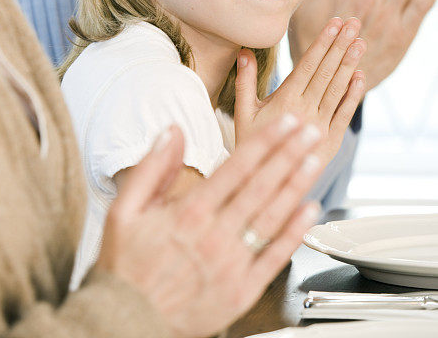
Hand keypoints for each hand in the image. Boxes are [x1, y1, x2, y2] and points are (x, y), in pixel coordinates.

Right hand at [97, 118, 321, 337]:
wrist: (128, 323)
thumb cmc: (125, 266)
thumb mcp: (124, 209)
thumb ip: (152, 167)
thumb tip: (172, 132)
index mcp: (189, 212)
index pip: (237, 167)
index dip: (265, 141)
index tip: (284, 123)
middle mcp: (215, 234)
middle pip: (262, 186)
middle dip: (289, 154)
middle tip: (310, 131)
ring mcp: (232, 264)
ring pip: (273, 216)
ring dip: (297, 185)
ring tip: (316, 160)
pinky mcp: (242, 291)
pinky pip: (275, 257)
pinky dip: (295, 233)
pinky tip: (310, 211)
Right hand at [234, 17, 365, 168]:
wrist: (263, 186)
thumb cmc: (250, 146)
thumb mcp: (242, 113)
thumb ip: (244, 81)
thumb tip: (244, 52)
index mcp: (285, 101)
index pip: (308, 65)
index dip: (323, 43)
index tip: (334, 23)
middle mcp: (306, 111)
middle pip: (327, 72)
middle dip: (341, 45)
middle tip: (354, 23)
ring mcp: (321, 126)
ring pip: (338, 90)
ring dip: (350, 64)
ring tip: (360, 42)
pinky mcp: (331, 141)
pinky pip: (344, 114)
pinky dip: (353, 95)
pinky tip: (360, 77)